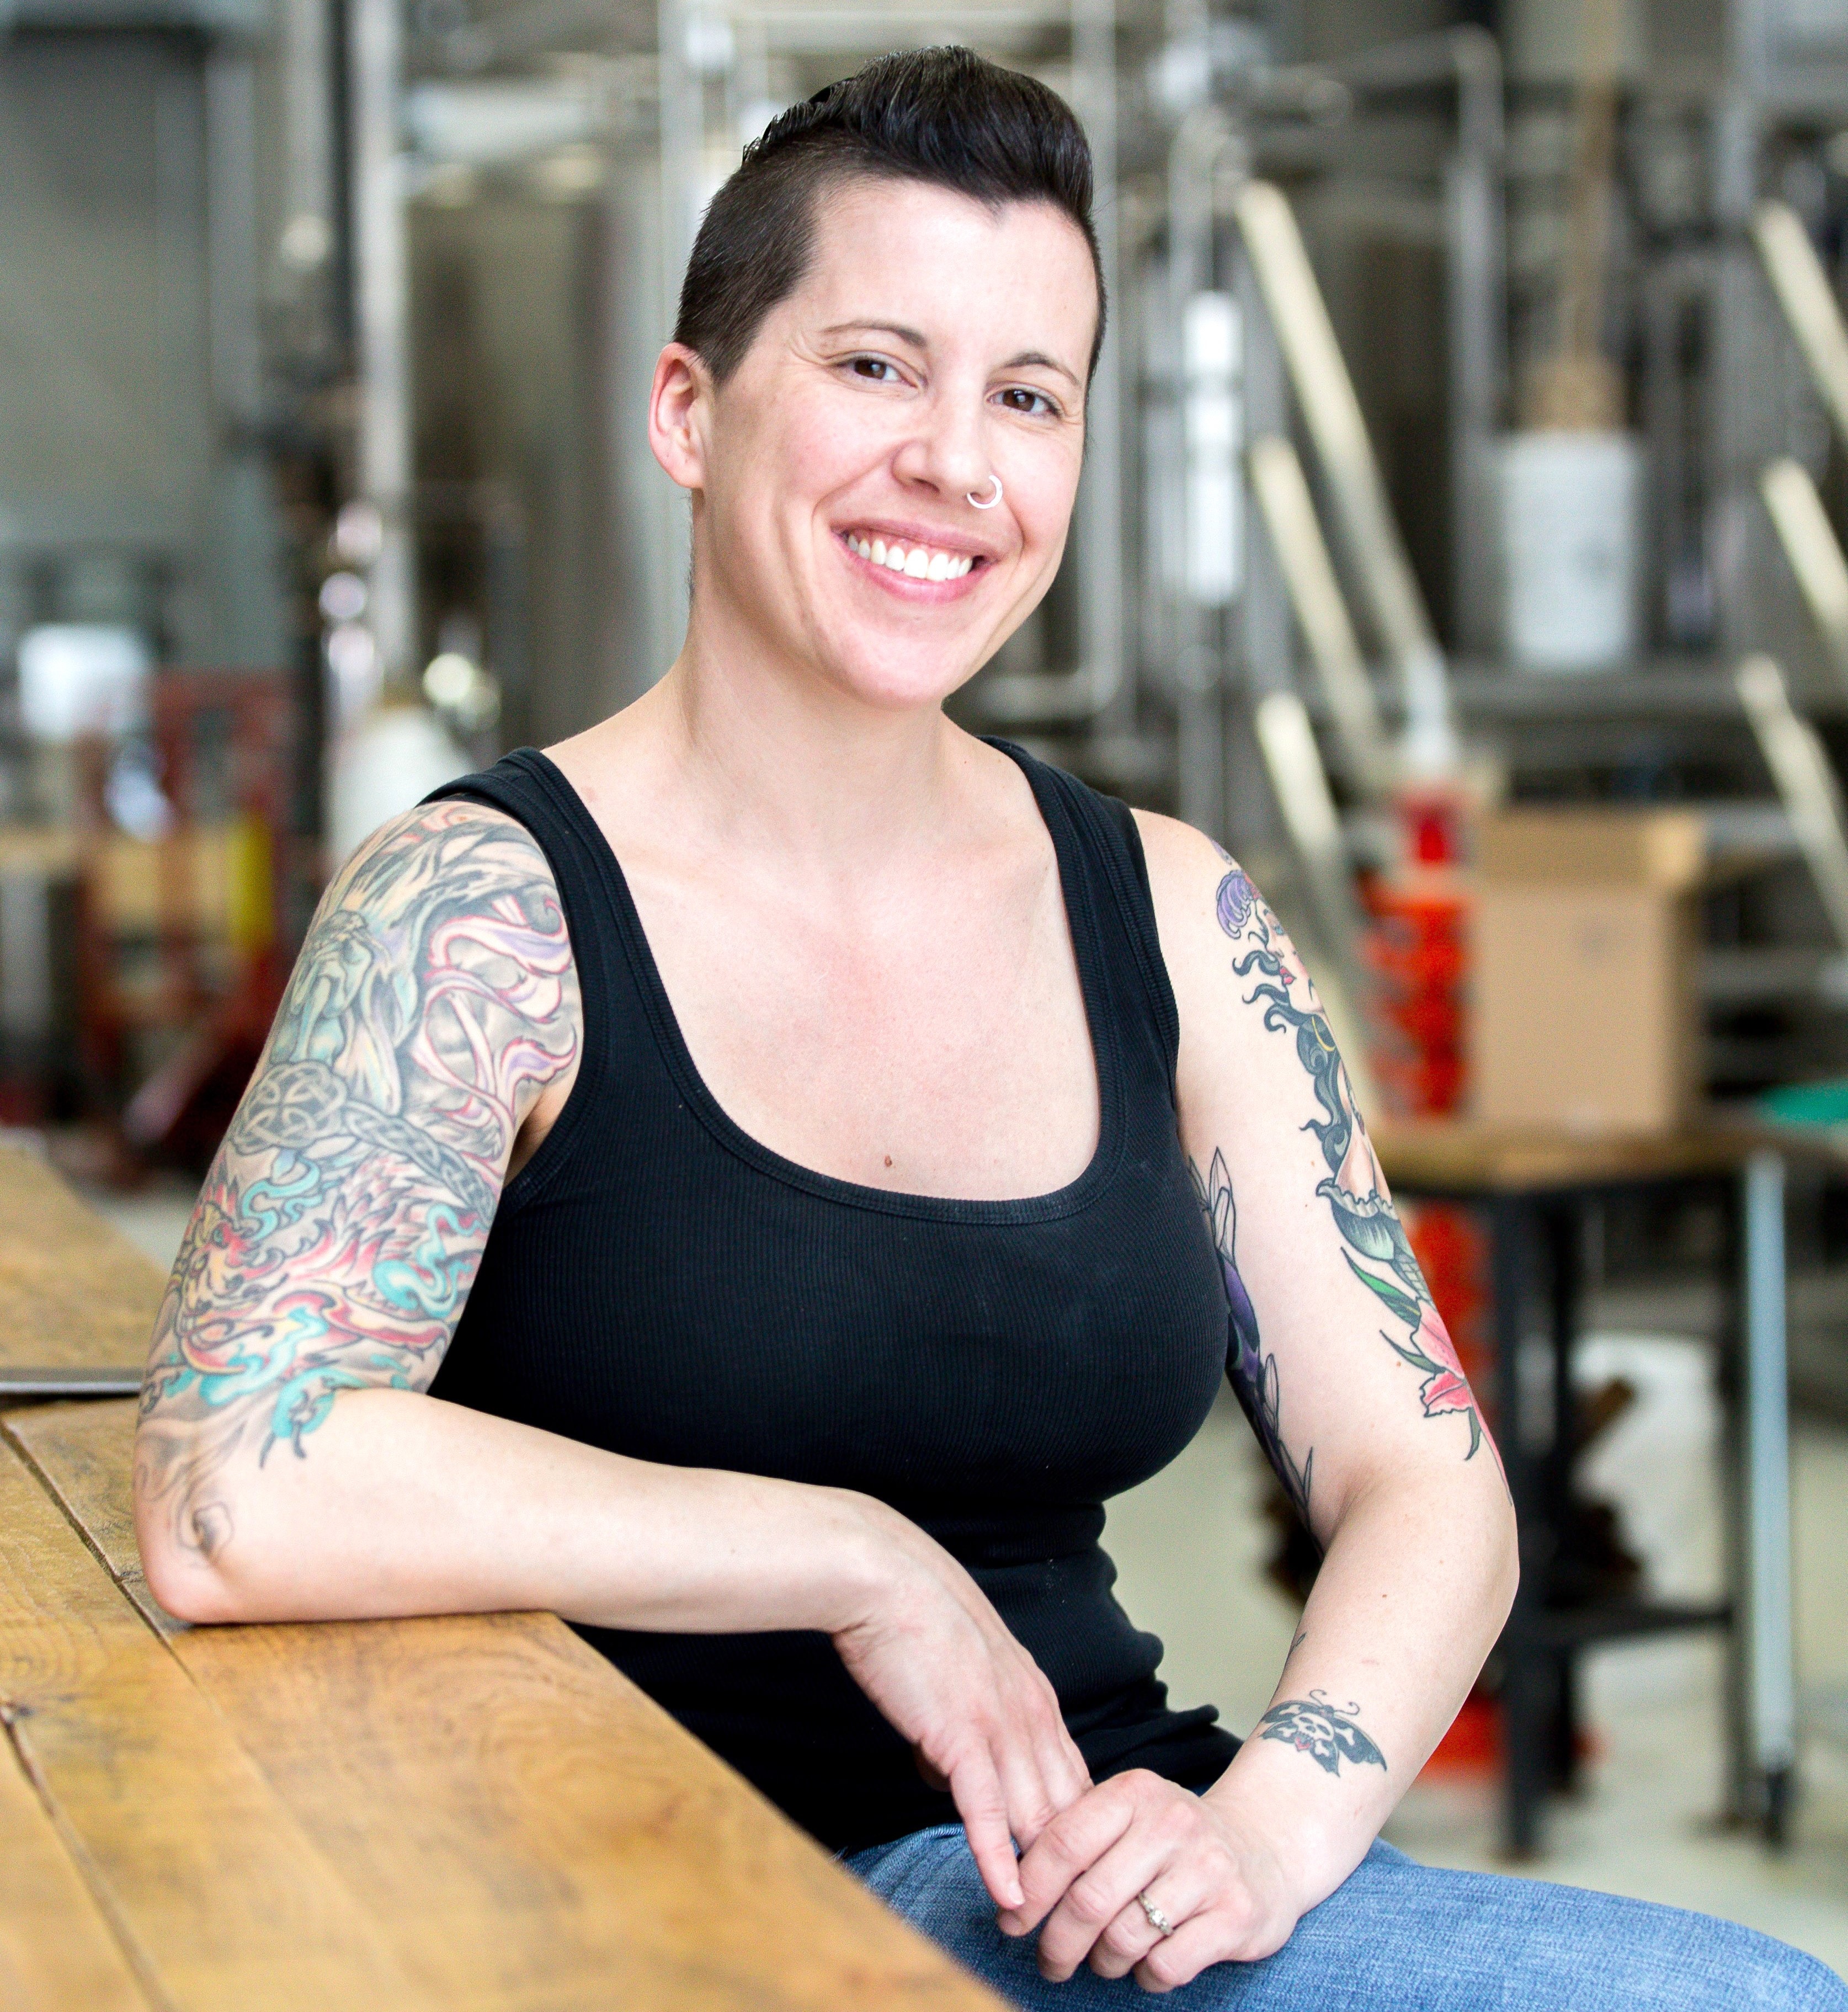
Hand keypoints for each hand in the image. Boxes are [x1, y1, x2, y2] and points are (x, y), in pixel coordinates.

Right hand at [830, 1500, 1091, 1909]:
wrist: (883, 1576)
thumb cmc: (911, 1618)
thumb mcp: (957, 1676)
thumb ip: (963, 1726)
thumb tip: (949, 1775)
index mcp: (1035, 1696)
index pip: (1072, 1781)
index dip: (1075, 1833)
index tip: (1075, 1874)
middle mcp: (1032, 1713)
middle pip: (1066, 1807)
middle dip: (1069, 1866)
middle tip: (1068, 1916)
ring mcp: (1001, 1725)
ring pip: (1036, 1816)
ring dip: (1040, 1876)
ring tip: (1041, 1929)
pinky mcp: (962, 1735)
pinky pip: (988, 1811)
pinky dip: (1001, 1858)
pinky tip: (1008, 1895)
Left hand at [999, 1771, 1303, 1991]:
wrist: (1265, 1846)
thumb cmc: (1175, 1841)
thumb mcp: (1130, 1818)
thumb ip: (1079, 1841)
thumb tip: (1011, 1890)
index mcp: (1134, 1793)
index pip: (1063, 1842)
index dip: (1029, 1890)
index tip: (1011, 1921)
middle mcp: (1171, 1823)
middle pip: (1089, 1899)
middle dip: (1058, 1942)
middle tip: (1051, 1961)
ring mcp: (1208, 1868)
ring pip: (1124, 1938)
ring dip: (1103, 1962)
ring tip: (1104, 1959)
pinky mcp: (1236, 1913)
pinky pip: (1167, 1965)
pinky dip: (1146, 1976)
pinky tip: (1148, 1964)